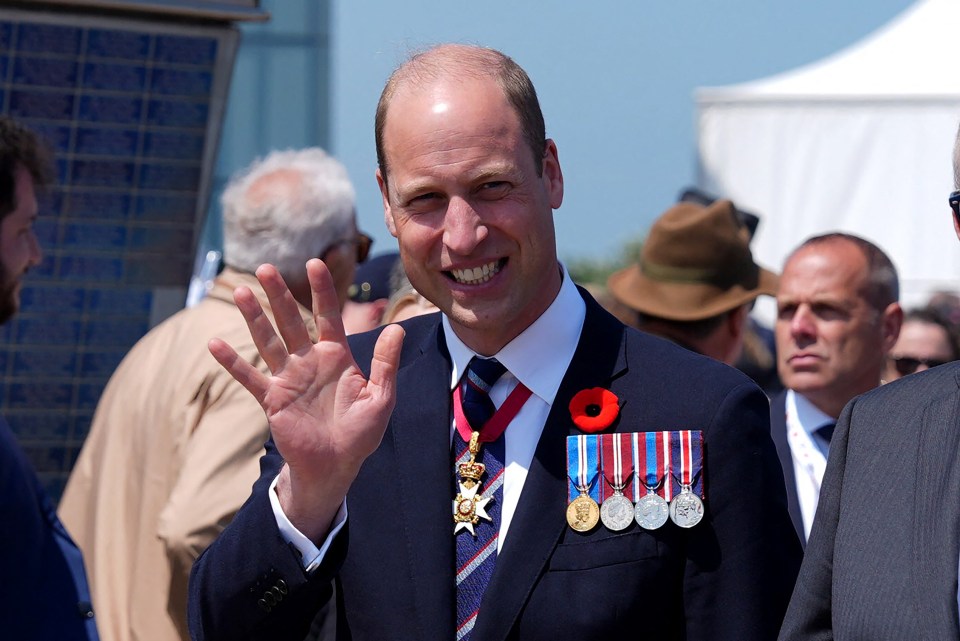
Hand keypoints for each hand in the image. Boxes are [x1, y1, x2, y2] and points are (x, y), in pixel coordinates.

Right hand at [208, 259, 404, 539]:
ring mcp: (289, 378)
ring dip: (254, 318)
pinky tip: (215, 344)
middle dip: (279, 295)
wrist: (336, 466)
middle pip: (291, 320)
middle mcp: (309, 361)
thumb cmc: (361, 433)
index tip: (314, 263)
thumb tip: (398, 328)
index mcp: (337, 356)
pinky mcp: (273, 399)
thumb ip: (386, 364)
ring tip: (242, 291)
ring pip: (268, 341)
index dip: (322, 290)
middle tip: (265, 267)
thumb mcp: (381, 397)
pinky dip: (233, 362)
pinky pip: (250, 377)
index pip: (328, 315)